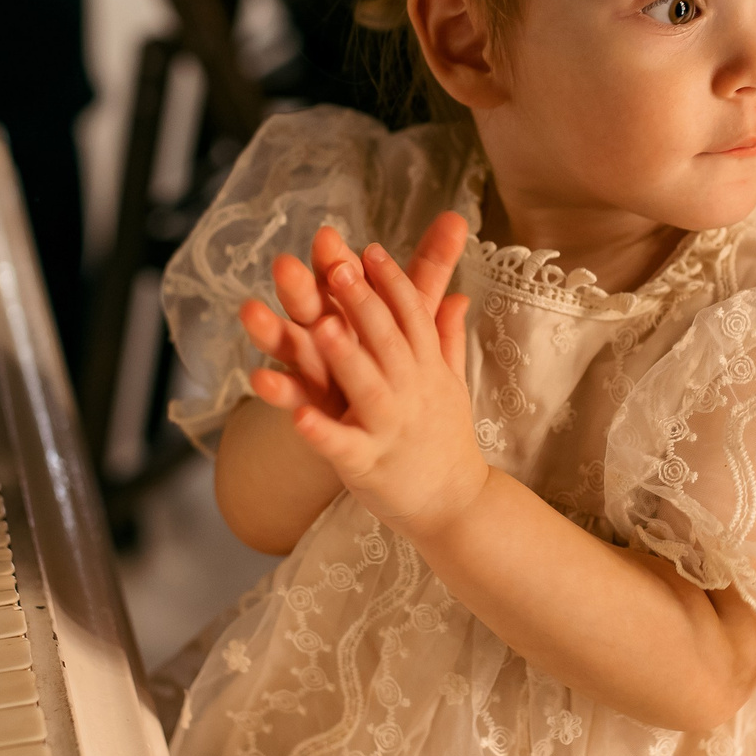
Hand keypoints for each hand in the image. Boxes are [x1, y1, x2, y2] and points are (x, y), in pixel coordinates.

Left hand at [241, 213, 482, 532]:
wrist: (457, 506)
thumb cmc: (445, 439)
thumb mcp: (449, 383)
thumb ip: (445, 336)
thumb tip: (458, 294)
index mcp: (426, 369)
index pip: (411, 315)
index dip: (391, 282)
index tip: (368, 248)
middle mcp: (411, 393)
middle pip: (387, 340)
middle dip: (361, 302)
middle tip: (336, 265)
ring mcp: (389, 429)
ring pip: (366, 387)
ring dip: (344, 357)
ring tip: (319, 328)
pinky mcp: (367, 465)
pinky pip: (342, 446)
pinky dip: (321, 431)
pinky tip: (297, 416)